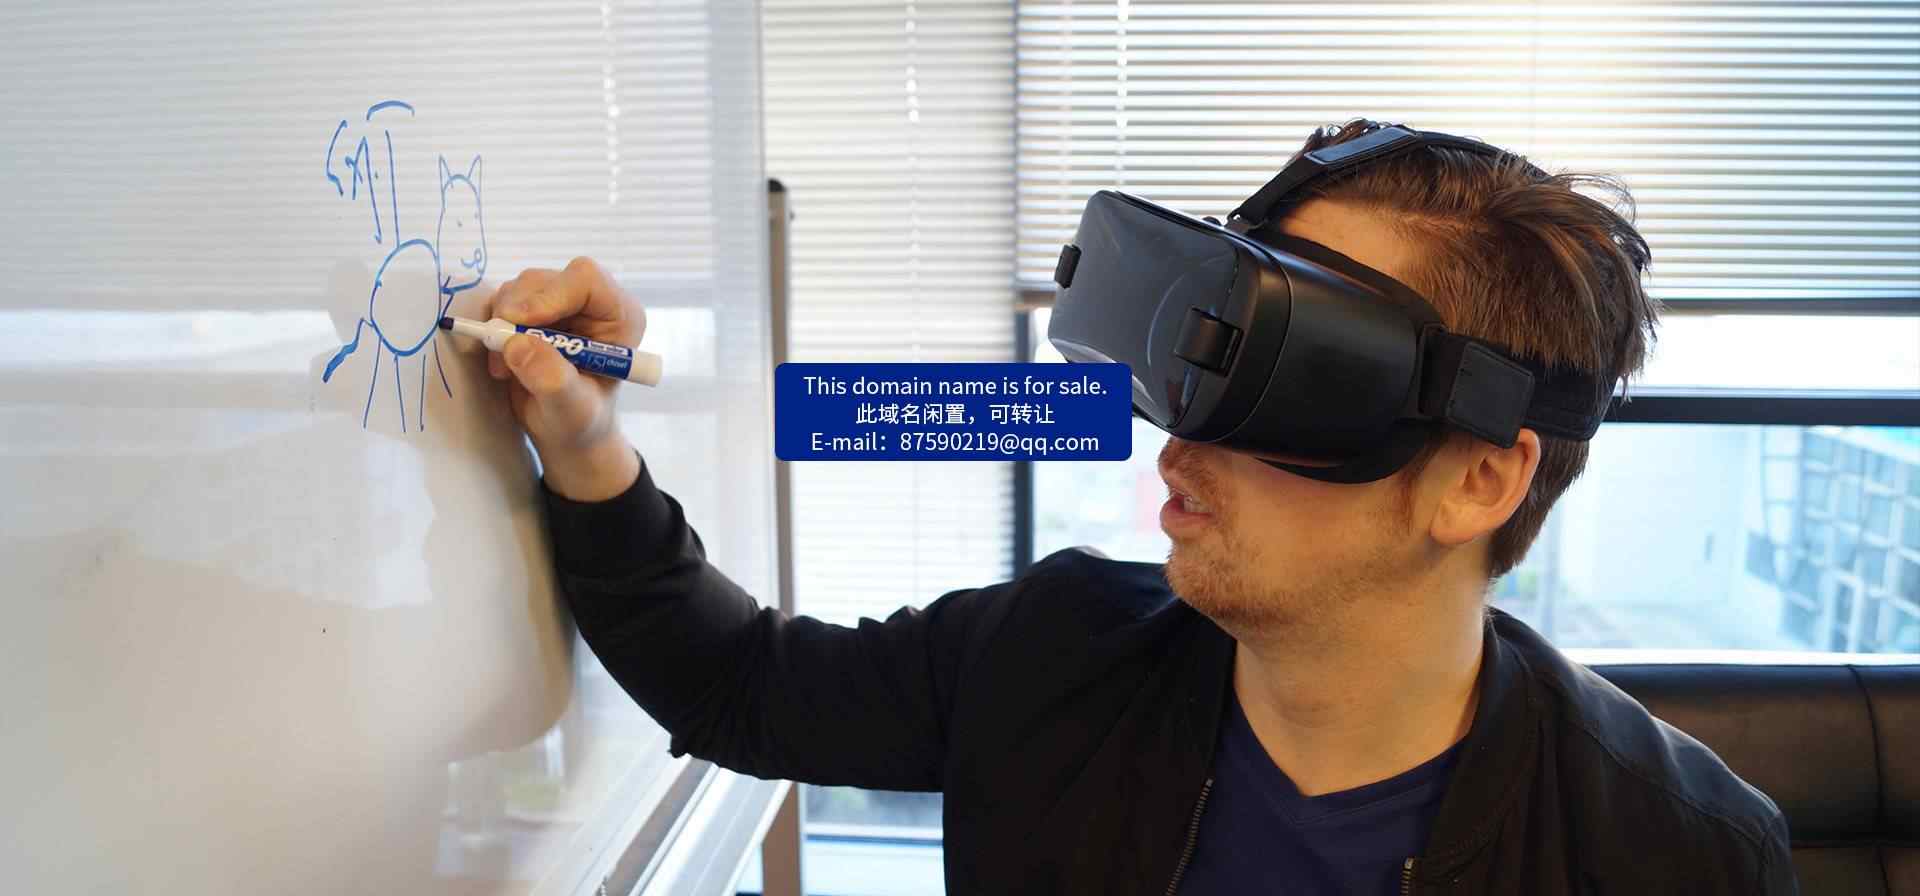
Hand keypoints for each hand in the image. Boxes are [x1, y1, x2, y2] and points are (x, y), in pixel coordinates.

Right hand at [483, 257, 643, 501]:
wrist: (564, 428)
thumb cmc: (579, 421)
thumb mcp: (571, 410)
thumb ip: (551, 379)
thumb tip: (517, 344)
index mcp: (620, 317)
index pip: (586, 279)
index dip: (549, 295)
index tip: (520, 324)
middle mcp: (592, 302)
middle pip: (544, 281)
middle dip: (516, 313)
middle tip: (503, 351)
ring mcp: (561, 301)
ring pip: (519, 288)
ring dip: (502, 325)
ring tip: (508, 367)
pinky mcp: (535, 309)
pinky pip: (504, 301)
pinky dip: (495, 327)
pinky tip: (505, 360)